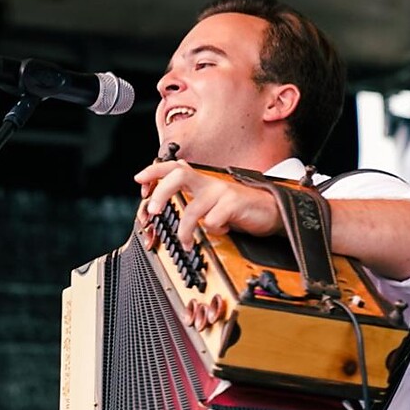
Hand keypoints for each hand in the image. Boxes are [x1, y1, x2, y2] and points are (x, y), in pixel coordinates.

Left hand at [134, 160, 280, 248]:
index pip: (174, 167)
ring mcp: (222, 192)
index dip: (155, 171)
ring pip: (193, 208)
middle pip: (179, 175)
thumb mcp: (212, 200)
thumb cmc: (238, 208)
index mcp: (201, 182)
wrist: (271, 211)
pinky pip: (213, 221)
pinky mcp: (234, 204)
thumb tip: (169, 187)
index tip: (139, 180)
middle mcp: (209, 184)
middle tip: (152, 211)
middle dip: (161, 192)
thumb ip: (192, 195)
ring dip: (184, 229)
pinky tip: (221, 232)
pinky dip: (212, 231)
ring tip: (185, 242)